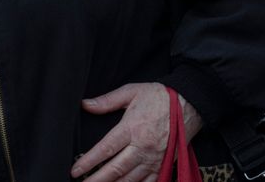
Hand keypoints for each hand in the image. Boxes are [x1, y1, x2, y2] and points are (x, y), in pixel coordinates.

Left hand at [70, 83, 201, 180]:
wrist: (189, 103)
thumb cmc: (158, 96)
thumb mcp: (131, 92)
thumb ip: (107, 100)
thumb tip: (86, 104)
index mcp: (132, 128)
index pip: (106, 149)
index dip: (89, 162)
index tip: (75, 170)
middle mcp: (142, 147)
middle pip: (116, 169)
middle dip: (97, 179)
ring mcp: (155, 159)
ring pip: (131, 179)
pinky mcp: (165, 164)